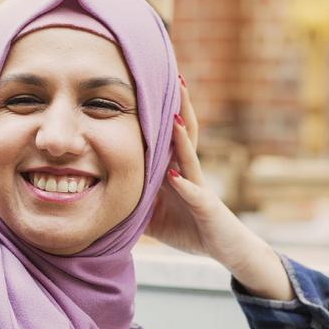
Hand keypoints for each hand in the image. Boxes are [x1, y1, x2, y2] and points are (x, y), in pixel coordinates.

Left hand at [145, 79, 286, 293]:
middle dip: (176, 106)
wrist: (227, 250)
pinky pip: (195, 194)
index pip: (164, 135)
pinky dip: (184, 185)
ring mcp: (199, 187)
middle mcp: (188, 172)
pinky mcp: (208, 207)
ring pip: (190, 155)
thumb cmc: (191, 229)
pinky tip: (174, 176)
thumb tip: (101, 199)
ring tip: (172, 115)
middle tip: (170, 78)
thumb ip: (134, 203)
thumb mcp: (153, 216)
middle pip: (182, 133)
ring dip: (181, 136)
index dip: (157, 113)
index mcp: (175, 170)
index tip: (145, 86)